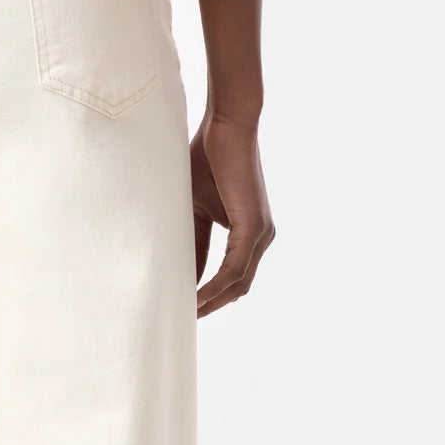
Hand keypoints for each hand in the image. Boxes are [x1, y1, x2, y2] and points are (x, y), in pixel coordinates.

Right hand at [191, 115, 274, 317]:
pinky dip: (216, 286)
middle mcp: (260, 236)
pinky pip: (235, 268)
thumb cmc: (208, 159)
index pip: (232, 276)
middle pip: (238, 287)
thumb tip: (183, 271)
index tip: (186, 307)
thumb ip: (194, 239)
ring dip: (213, 301)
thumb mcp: (196, 207)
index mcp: (249, 232)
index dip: (211, 294)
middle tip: (184, 319)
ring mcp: (261, 233)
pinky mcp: (254, 227)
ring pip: (239, 282)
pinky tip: (198, 296)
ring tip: (188, 313)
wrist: (226, 126)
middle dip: (212, 305)